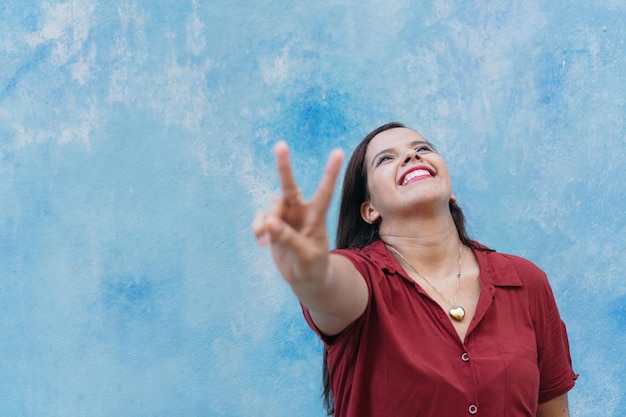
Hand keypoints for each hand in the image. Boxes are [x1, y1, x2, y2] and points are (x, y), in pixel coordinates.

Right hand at [252, 142, 343, 284]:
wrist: (305, 278)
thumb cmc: (313, 266)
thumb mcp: (306, 255)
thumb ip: (289, 239)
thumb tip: (270, 223)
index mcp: (316, 216)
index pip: (325, 191)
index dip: (330, 172)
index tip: (338, 151)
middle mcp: (300, 211)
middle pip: (289, 186)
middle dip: (284, 166)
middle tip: (280, 145)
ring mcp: (285, 217)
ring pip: (272, 206)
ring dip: (266, 222)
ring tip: (266, 241)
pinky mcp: (272, 226)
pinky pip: (261, 219)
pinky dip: (258, 228)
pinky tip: (262, 243)